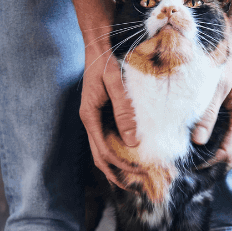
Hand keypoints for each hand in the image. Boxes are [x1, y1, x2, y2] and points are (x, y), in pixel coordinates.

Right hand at [79, 41, 141, 188]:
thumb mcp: (115, 83)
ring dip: (118, 166)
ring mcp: (95, 119)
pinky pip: (108, 140)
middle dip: (119, 174)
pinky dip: (119, 152)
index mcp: (90, 116)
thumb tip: (133, 141)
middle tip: (141, 184)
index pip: (104, 151)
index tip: (141, 172)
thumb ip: (124, 110)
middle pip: (100, 158)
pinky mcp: (102, 115)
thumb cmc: (106, 61)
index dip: (122, 165)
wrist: (98, 46)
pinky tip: (133, 156)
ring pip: (103, 151)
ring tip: (137, 177)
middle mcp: (90, 121)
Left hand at [191, 46, 231, 170]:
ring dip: (204, 156)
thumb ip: (208, 112)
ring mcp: (228, 118)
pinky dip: (201, 144)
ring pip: (220, 147)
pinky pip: (212, 136)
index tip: (189, 166)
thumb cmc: (221, 60)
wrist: (225, 41)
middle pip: (226, 155)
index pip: (228, 152)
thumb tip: (198, 140)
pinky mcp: (218, 113)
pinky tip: (183, 144)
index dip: (210, 164)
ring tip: (181, 160)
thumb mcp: (215, 85)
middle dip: (208, 166)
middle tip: (183, 170)